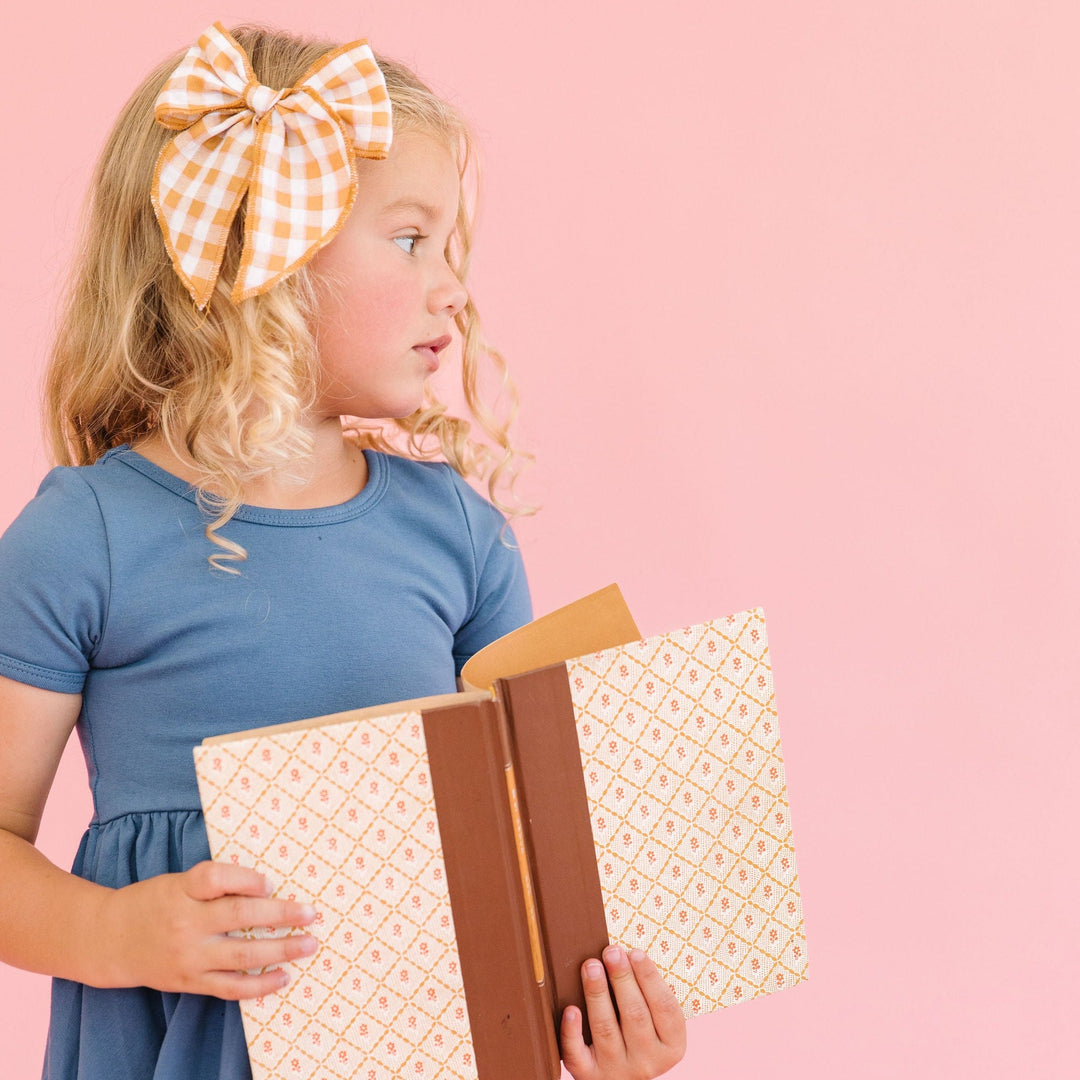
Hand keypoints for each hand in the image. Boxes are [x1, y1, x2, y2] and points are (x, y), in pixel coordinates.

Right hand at [100, 859, 318, 999]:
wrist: (110, 939)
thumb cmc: (155, 901)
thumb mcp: (178, 882)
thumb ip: (215, 883)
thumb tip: (267, 887)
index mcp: (181, 890)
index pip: (215, 877)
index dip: (246, 878)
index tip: (270, 881)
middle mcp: (185, 923)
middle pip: (238, 916)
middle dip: (281, 915)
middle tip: (311, 914)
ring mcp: (188, 956)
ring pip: (241, 955)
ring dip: (281, 950)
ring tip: (309, 944)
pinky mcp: (189, 982)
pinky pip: (230, 988)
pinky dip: (259, 985)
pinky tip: (283, 976)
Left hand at [561, 945, 686, 1079]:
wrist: (619, 1079)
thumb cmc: (637, 1037)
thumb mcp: (654, 1023)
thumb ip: (646, 995)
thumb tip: (625, 954)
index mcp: (670, 1046)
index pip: (665, 1008)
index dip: (650, 978)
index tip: (635, 952)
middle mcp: (647, 1061)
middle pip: (635, 1015)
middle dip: (622, 979)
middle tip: (611, 952)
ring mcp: (618, 1070)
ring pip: (606, 1029)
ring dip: (597, 994)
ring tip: (591, 966)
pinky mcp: (590, 1076)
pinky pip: (578, 1054)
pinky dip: (572, 1031)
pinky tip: (571, 1009)